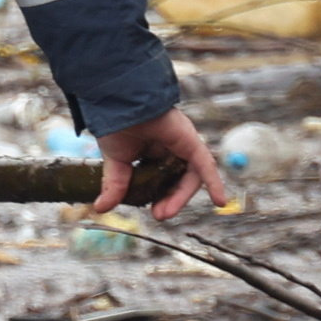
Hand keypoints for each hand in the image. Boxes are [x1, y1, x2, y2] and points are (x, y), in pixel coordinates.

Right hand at [93, 107, 233, 221]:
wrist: (118, 105)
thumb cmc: (116, 125)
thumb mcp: (116, 162)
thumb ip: (115, 185)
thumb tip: (101, 208)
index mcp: (155, 152)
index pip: (164, 180)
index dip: (161, 198)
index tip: (152, 211)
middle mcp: (172, 148)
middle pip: (179, 180)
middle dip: (171, 200)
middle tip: (160, 214)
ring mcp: (183, 144)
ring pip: (191, 176)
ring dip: (182, 196)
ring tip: (167, 212)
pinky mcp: (191, 140)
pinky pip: (206, 163)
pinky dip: (214, 182)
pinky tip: (219, 201)